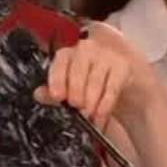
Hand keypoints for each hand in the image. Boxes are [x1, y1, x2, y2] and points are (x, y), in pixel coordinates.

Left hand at [34, 23, 166, 129]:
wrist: (128, 89)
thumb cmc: (96, 88)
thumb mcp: (74, 92)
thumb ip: (55, 92)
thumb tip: (38, 94)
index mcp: (72, 53)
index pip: (61, 59)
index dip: (57, 77)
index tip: (57, 96)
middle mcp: (89, 49)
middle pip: (78, 66)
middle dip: (76, 90)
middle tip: (77, 109)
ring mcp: (108, 54)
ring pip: (96, 78)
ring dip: (91, 101)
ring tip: (89, 117)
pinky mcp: (124, 65)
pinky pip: (113, 86)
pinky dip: (106, 103)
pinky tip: (101, 115)